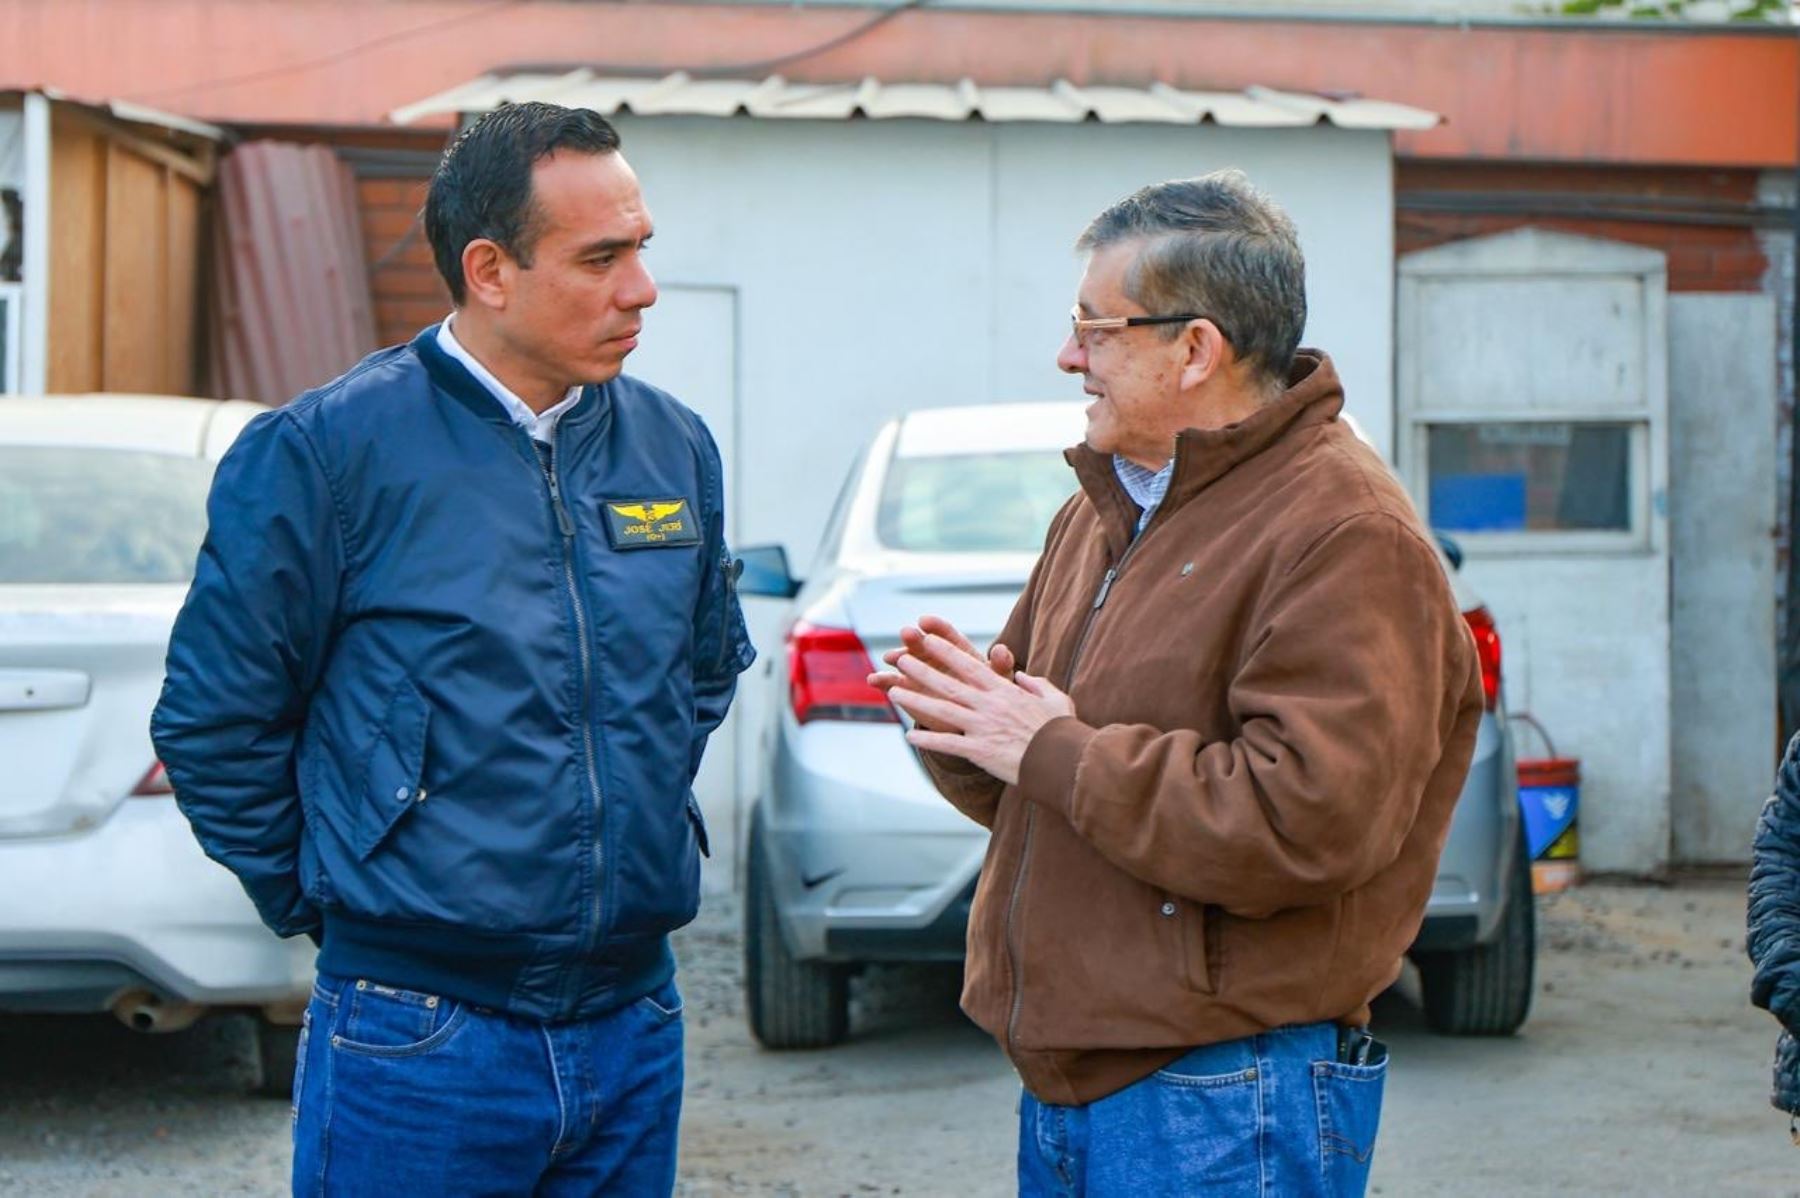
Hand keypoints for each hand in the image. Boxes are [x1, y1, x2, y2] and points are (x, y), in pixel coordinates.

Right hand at [870, 615, 1013, 733]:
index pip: (946, 635)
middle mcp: (934, 658)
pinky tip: (873, 680)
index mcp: (957, 652)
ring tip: (890, 657)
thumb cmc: (988, 697)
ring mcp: (917, 673)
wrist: (970, 721)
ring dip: (897, 657)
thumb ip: (999, 666)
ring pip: (904, 661)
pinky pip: (892, 684)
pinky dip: (882, 681)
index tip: (925, 621)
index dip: (936, 627)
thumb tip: (1002, 648)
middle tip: (907, 633)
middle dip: (914, 638)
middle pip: (922, 644)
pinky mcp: (906, 690)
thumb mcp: (997, 682)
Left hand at [872, 622, 1073, 785]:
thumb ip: (1036, 684)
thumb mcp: (1055, 698)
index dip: (946, 651)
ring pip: (942, 710)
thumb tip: (1022, 676)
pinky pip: (948, 744)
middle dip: (922, 670)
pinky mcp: (980, 751)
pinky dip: (927, 741)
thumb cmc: (1062, 730)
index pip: (970, 665)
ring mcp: (982, 727)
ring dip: (915, 700)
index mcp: (1005, 691)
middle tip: (900, 658)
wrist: (1063, 761)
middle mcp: (989, 705)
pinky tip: (909, 736)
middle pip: (948, 684)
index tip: (929, 639)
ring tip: (893, 691)